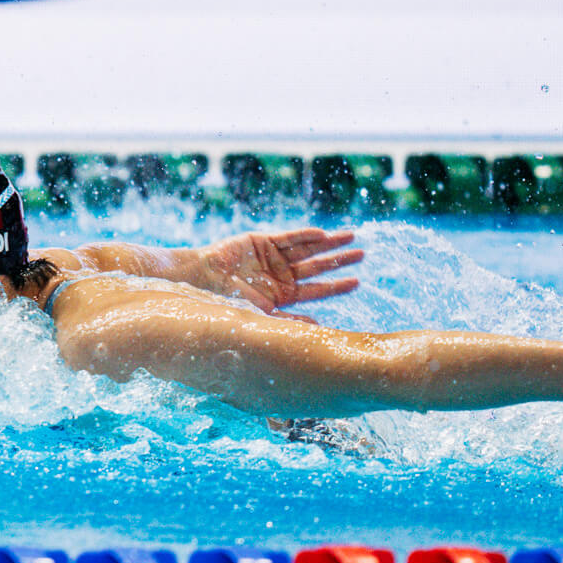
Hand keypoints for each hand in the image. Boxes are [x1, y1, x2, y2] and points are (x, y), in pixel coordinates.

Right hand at [198, 227, 362, 317]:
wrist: (200, 281)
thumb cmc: (225, 302)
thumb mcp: (260, 315)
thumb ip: (288, 321)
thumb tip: (318, 329)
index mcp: (282, 294)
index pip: (316, 290)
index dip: (336, 286)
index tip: (357, 282)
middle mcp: (280, 275)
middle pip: (316, 267)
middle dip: (339, 260)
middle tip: (362, 254)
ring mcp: (272, 257)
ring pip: (307, 249)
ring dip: (328, 243)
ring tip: (351, 237)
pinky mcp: (262, 240)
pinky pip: (288, 237)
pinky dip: (304, 235)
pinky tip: (322, 234)